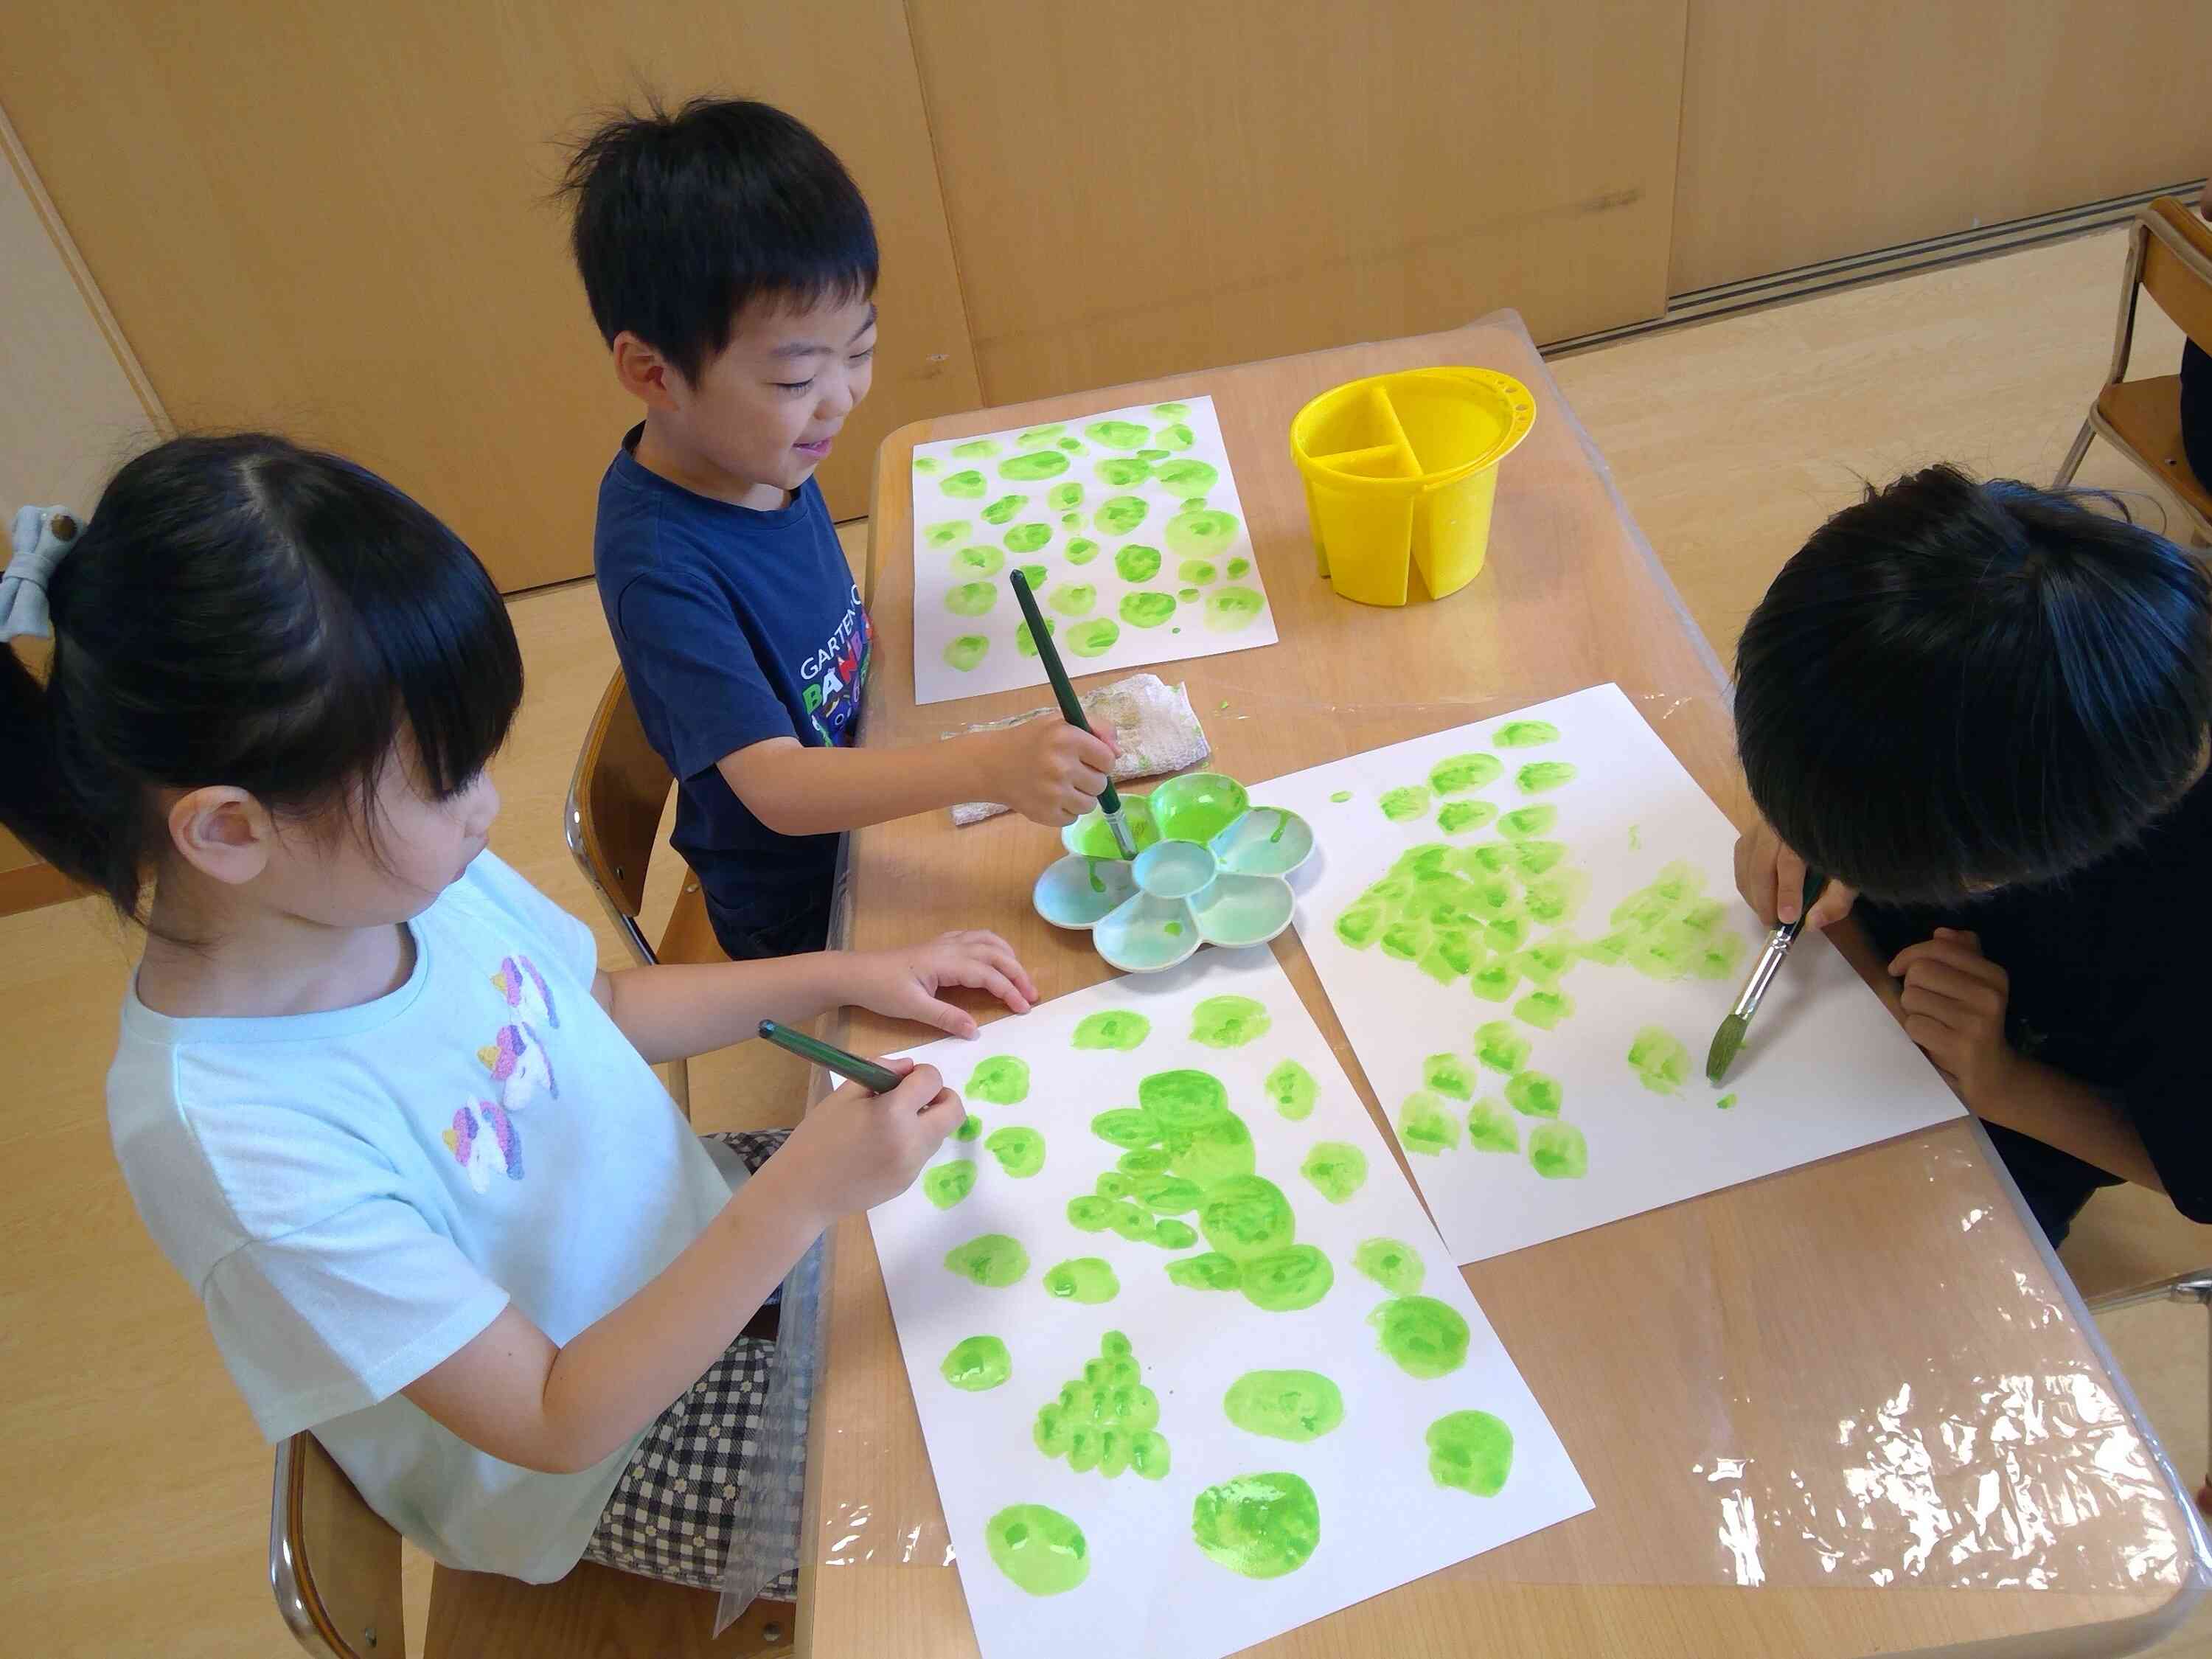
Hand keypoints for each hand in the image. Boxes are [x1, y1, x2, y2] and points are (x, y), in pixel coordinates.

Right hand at [775, 1059, 963, 1215]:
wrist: (803, 1191)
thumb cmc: (817, 1137)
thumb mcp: (844, 1094)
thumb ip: (880, 1071)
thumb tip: (910, 1067)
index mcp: (894, 1113)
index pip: (933, 1080)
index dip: (921, 1074)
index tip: (903, 1080)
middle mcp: (911, 1141)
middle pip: (955, 1111)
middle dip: (941, 1097)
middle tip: (916, 1098)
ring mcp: (913, 1166)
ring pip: (940, 1133)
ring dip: (927, 1121)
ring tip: (891, 1123)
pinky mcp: (908, 1183)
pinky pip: (923, 1153)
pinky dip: (912, 1142)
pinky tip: (881, 1147)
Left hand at [846, 930, 1036, 1036]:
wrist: (857, 973)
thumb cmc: (882, 990)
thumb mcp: (913, 1008)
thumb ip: (946, 1018)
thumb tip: (976, 1031)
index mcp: (946, 962)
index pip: (988, 974)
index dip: (1010, 990)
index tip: (1025, 1008)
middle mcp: (950, 947)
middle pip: (995, 953)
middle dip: (1018, 973)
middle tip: (1033, 995)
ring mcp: (945, 943)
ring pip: (987, 940)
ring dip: (1008, 956)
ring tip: (1020, 977)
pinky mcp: (939, 945)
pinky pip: (975, 938)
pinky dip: (993, 946)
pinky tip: (994, 959)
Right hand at [987, 718, 1117, 826]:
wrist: (992, 765)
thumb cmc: (1032, 741)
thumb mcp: (1061, 722)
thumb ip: (1097, 728)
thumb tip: (1119, 753)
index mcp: (1067, 738)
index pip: (1108, 759)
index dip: (1101, 760)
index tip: (1088, 759)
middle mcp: (1061, 766)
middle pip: (1101, 784)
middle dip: (1090, 779)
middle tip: (1070, 772)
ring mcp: (1053, 793)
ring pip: (1090, 804)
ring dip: (1081, 797)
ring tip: (1062, 786)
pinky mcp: (1045, 814)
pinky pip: (1073, 818)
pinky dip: (1066, 810)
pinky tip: (1050, 797)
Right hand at [1732, 819, 1855, 928]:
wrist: (1832, 820)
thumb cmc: (1840, 849)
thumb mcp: (1849, 874)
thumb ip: (1836, 900)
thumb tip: (1811, 923)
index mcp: (1805, 833)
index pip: (1790, 863)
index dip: (1787, 892)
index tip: (1787, 919)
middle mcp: (1778, 825)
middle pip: (1761, 864)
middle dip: (1764, 899)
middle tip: (1773, 925)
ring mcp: (1761, 826)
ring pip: (1747, 863)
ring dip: (1753, 893)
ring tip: (1767, 914)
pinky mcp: (1752, 832)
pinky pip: (1741, 859)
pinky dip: (1746, 881)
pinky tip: (1758, 895)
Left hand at [1890, 929, 2020, 1103]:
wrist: (1993, 1071)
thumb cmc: (1975, 1021)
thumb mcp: (1975, 985)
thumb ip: (1960, 955)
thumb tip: (1941, 933)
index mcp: (1993, 974)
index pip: (1937, 948)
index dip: (1909, 955)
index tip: (1898, 968)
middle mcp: (1989, 994)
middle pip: (1919, 971)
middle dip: (1912, 986)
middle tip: (1925, 1002)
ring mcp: (1975, 1021)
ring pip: (1912, 997)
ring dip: (1913, 1010)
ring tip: (1933, 1020)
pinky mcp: (1959, 1045)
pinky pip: (1913, 1024)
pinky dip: (1915, 1030)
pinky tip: (1933, 1038)